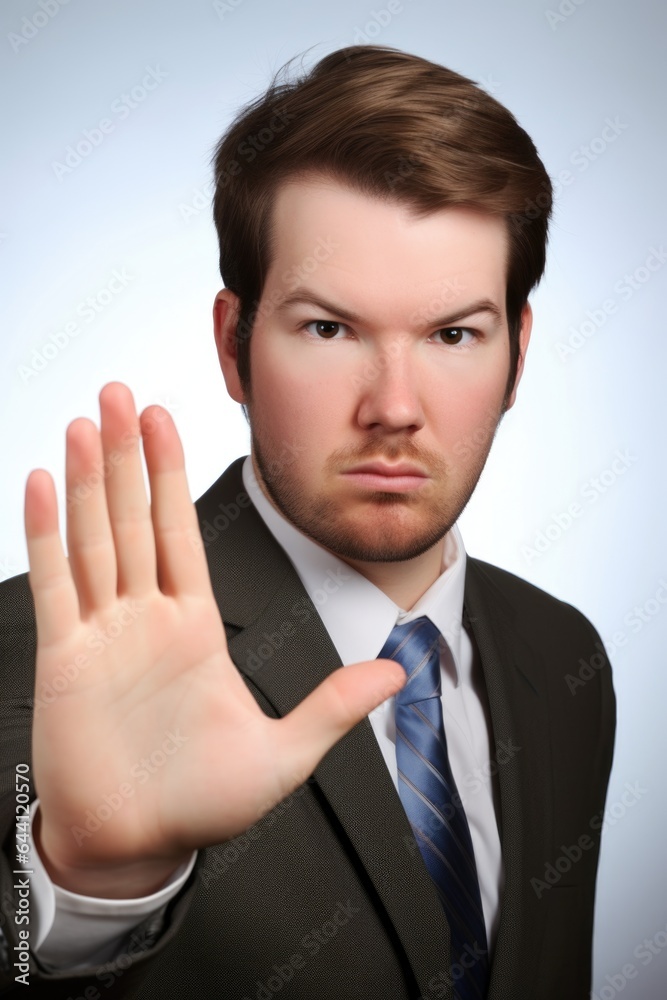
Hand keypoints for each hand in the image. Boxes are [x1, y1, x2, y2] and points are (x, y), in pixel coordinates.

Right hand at [25, 382, 404, 896]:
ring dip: (88, 479)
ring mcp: (103, 632)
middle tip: (119, 392)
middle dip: (128, 454)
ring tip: (87, 422)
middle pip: (135, 517)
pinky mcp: (63, 657)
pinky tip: (43, 483)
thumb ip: (333, 707)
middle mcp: (147, 616)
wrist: (137, 844)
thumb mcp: (283, 755)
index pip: (182, 531)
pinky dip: (47, 533)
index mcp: (196, 625)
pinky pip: (54, 584)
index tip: (166, 418)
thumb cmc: (203, 802)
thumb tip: (397, 673)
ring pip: (94, 537)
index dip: (171, 473)